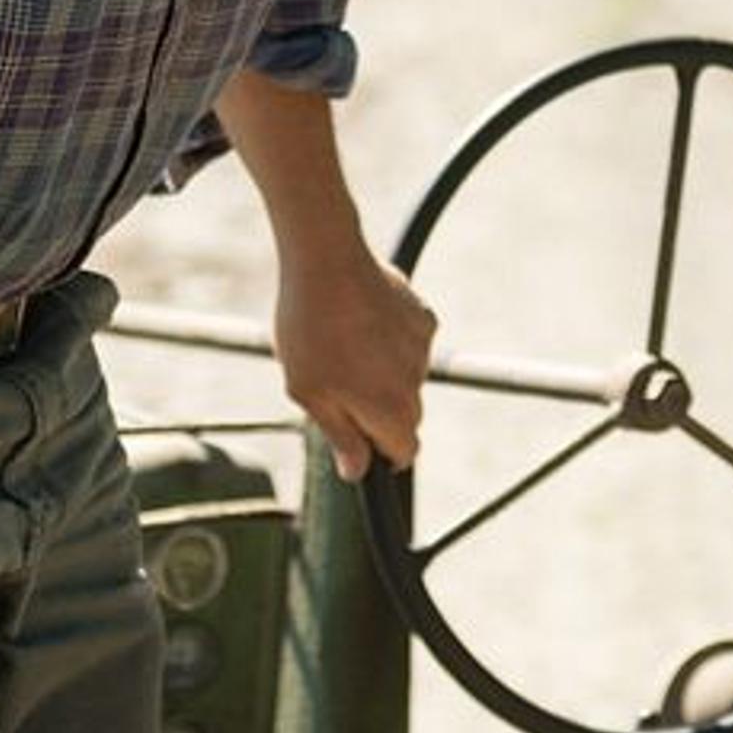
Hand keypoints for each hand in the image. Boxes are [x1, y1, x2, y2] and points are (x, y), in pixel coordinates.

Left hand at [274, 247, 435, 479]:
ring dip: (385, 375)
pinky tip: (362, 323)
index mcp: (389, 407)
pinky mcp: (422, 317)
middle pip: (408, 416)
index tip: (361, 443)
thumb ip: (340, 436)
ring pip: (409, 379)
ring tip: (344, 347)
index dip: (383, 453)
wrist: (326, 261)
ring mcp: (422, 347)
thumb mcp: (309, 393)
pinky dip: (393, 343)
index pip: (406, 452)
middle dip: (380, 412)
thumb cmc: (309, 331)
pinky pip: (412, 344)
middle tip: (338, 386)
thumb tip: (357, 471)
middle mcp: (415, 381)